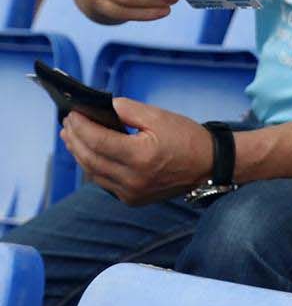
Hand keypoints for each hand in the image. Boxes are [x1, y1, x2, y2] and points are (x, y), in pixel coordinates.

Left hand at [60, 99, 214, 204]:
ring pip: (93, 173)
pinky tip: (90, 154)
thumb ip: (128, 110)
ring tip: (72, 137)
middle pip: (90, 159)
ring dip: (79, 154)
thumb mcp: (160, 116)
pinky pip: (104, 182)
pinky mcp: (132, 199)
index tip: (72, 113)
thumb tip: (103, 106)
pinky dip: (93, 166)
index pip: (98, 141)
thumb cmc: (187, 138)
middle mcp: (133, 178)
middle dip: (75, 139)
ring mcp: (131, 193)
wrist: (209, 165)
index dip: (81, 126)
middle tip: (67, 123)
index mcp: (141, 156)